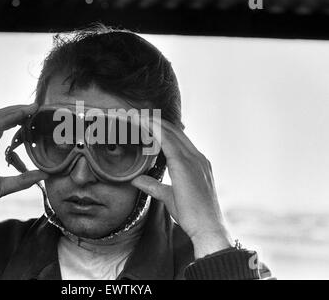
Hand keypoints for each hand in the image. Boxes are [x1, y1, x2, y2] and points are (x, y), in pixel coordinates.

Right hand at [0, 104, 48, 228]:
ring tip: (30, 108)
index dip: (16, 117)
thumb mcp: (3, 187)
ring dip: (13, 111)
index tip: (34, 114)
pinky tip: (19, 117)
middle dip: (17, 110)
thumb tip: (44, 175)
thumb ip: (22, 180)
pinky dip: (6, 121)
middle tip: (36, 106)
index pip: (0, 125)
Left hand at [131, 119, 231, 258]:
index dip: (161, 128)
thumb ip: (154, 186)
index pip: (177, 139)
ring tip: (136, 116)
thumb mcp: (168, 196)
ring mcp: (194, 160)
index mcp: (197, 163)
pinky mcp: (185, 166)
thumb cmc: (192, 216)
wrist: (208, 228)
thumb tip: (136, 180)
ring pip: (170, 132)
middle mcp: (197, 157)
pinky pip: (168, 141)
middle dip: (155, 120)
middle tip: (137, 115)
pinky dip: (155, 131)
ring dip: (152, 121)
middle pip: (174, 131)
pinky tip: (143, 124)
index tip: (146, 122)